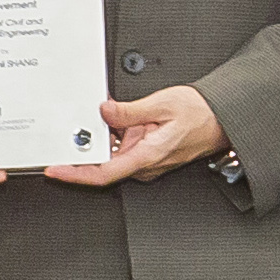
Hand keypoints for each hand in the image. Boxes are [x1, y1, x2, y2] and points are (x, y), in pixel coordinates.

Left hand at [45, 85, 224, 185]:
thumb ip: (129, 111)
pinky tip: (112, 120)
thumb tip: (104, 111)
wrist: (224, 117)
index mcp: (147, 157)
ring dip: (102, 139)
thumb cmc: (201, 114)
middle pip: (103, 164)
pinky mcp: (150, 153)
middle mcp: (145, 165)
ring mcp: (148, 161)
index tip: (55, 170)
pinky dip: (114, 135)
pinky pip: (125, 148)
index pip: (102, 174)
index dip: (75, 175)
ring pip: (114, 155)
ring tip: (95, 119)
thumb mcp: (162, 104)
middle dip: (84, 150)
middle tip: (66, 133)